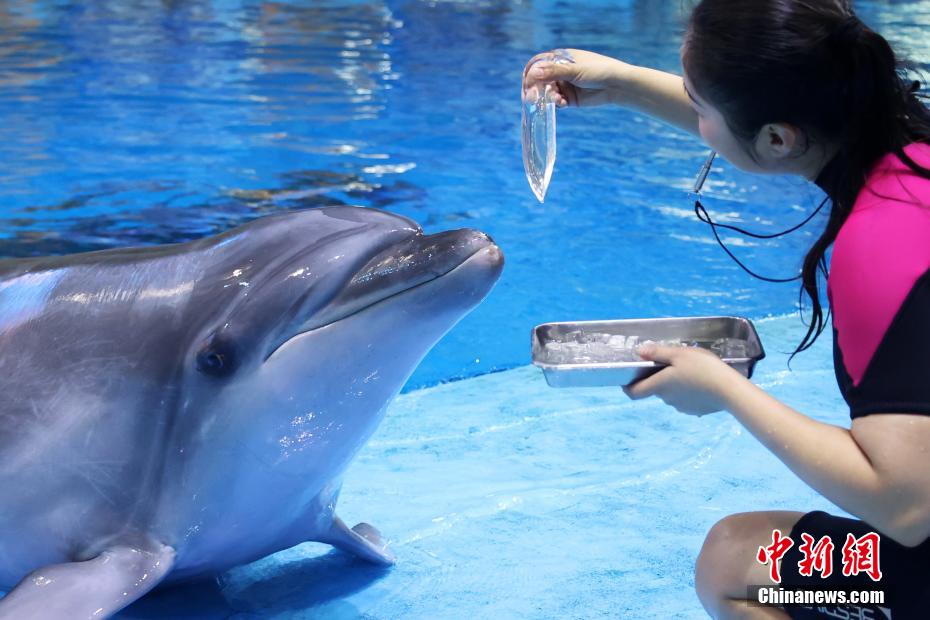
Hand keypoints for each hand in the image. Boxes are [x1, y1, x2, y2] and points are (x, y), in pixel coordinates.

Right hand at [522, 48, 631, 107]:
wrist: (617, 85)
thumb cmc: (598, 70)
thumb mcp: (575, 70)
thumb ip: (554, 72)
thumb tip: (533, 73)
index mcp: (560, 58)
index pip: (538, 64)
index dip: (531, 74)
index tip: (527, 83)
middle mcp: (560, 71)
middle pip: (540, 80)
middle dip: (536, 89)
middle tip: (531, 98)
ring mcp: (564, 85)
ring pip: (547, 92)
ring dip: (547, 97)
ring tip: (555, 100)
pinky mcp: (569, 98)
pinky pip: (556, 101)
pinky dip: (556, 103)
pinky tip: (562, 103)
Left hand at [622, 345, 744, 415]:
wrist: (730, 390)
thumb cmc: (703, 368)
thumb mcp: (679, 354)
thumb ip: (658, 353)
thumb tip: (639, 352)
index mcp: (659, 385)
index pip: (634, 393)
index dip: (627, 387)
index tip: (626, 379)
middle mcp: (667, 399)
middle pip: (655, 389)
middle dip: (659, 378)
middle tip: (671, 364)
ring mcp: (681, 407)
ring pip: (671, 394)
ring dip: (675, 385)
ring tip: (690, 371)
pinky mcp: (695, 410)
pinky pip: (686, 400)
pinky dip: (688, 392)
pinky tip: (701, 383)